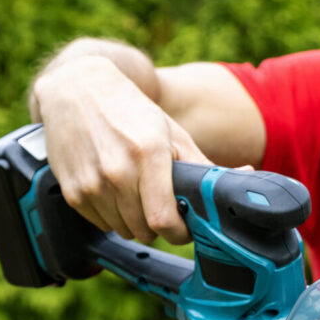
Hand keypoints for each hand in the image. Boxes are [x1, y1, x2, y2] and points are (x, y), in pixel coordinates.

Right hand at [32, 55, 210, 244]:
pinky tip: (113, 190)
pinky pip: (102, 224)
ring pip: (124, 230)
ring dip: (134, 221)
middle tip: (160, 204)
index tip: (184, 226)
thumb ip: (204, 166)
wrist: (77, 87)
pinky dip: (111, 215)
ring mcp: (91, 183)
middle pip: (145, 231)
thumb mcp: (173, 135)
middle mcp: (117, 170)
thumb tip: (247, 176)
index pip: (164, 221)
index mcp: (148, 154)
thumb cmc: (133, 113)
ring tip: (135, 193)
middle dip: (158, 226)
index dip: (179, 232)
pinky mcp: (72, 191)